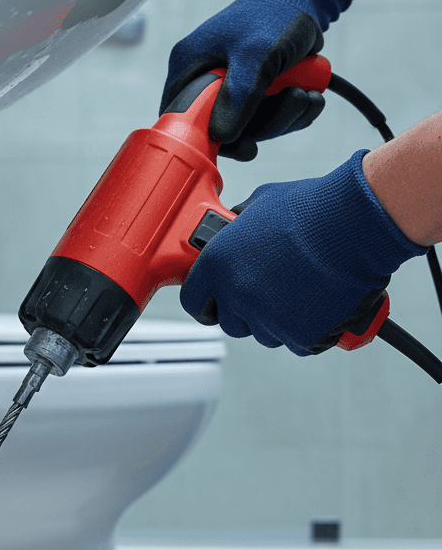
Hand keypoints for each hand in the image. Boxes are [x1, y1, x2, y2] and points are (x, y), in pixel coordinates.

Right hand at [162, 0, 351, 160]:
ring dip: (284, 118)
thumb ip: (238, 96)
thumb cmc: (277, 12)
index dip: (205, 137)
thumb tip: (223, 137)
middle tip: (291, 103)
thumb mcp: (256, 53)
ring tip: (306, 94)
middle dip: (262, 125)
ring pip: (249, 128)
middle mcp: (204, 81)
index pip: (180, 118)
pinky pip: (267, 120)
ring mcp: (229, 89)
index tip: (242, 143)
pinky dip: (292, 114)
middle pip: (220, 130)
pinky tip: (308, 95)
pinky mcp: (252, 94)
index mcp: (189, 67)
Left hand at [180, 151, 426, 354]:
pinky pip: (296, 343)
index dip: (206, 301)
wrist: (355, 225)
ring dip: (277, 321)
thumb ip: (238, 230)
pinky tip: (319, 305)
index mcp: (217, 265)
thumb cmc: (313, 209)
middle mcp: (236, 295)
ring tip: (301, 291)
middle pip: (229, 323)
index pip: (193, 300)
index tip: (216, 302)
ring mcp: (266, 318)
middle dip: (246, 312)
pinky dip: (307, 331)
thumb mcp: (259, 207)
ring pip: (263, 334)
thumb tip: (235, 231)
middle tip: (270, 293)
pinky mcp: (298, 335)